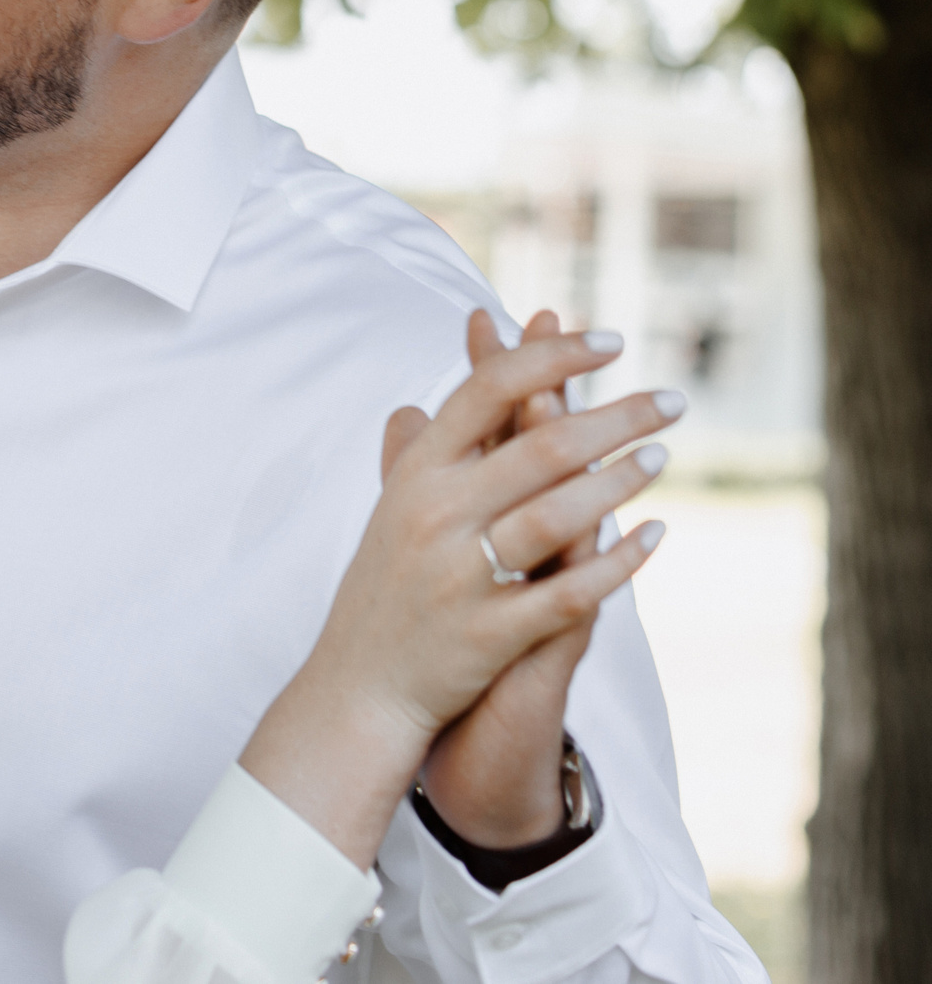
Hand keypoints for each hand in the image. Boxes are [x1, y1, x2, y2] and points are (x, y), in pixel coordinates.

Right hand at [240, 317, 676, 867]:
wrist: (358, 689)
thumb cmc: (382, 593)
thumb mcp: (387, 517)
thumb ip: (408, 459)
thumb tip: (411, 406)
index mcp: (415, 476)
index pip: (484, 391)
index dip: (549, 357)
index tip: (608, 340)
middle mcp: (434, 516)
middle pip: (537, 447)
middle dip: (614, 417)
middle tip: (670, 400)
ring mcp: (461, 574)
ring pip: (557, 515)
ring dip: (620, 482)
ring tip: (662, 457)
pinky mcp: (490, 632)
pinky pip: (569, 592)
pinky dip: (618, 562)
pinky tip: (656, 536)